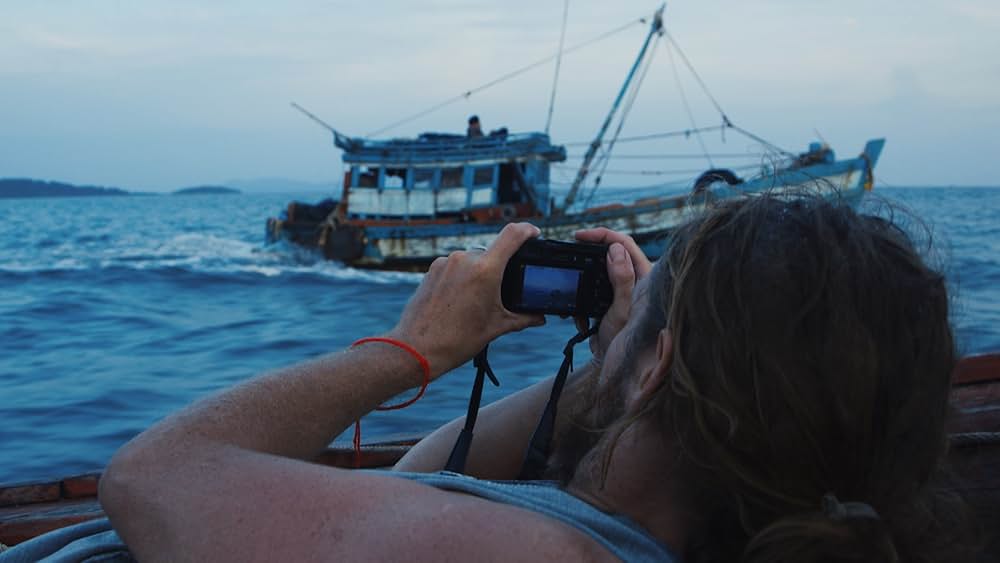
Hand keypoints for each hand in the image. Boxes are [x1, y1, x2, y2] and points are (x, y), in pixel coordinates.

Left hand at [387, 223, 545, 378]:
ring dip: (478, 273)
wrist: (417, 349)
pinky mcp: (432, 269)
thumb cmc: (457, 340)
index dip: (528, 230)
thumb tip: (539, 317)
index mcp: (485, 270)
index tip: (534, 234)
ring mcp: (446, 263)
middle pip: (492, 253)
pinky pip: (454, 266)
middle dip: (499, 268)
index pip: (513, 235)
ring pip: (471, 260)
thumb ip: (523, 318)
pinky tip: (459, 299)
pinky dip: (461, 278)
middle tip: (501, 291)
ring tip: (476, 300)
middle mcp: (465, 259)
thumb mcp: (496, 327)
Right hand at [573, 228, 651, 363]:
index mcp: (645, 277)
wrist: (610, 363)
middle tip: (572, 248)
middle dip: (590, 250)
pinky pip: (593, 284)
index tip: (580, 236)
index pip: (624, 244)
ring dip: (584, 274)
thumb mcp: (622, 311)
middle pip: (612, 251)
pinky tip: (579, 308)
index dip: (602, 235)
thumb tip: (615, 250)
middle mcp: (636, 278)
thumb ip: (623, 281)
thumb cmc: (622, 340)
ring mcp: (622, 287)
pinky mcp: (610, 296)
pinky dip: (582, 293)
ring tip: (572, 281)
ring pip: (600, 267)